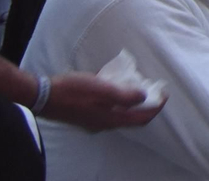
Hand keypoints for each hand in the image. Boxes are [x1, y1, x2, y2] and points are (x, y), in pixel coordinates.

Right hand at [43, 73, 164, 131]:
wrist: (43, 96)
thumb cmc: (72, 91)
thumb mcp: (101, 89)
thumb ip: (124, 95)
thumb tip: (144, 97)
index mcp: (110, 119)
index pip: (141, 119)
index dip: (156, 107)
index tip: (165, 93)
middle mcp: (104, 123)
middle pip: (132, 117)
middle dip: (146, 105)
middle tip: (154, 89)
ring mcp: (94, 120)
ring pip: (120, 113)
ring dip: (131, 101)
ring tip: (138, 84)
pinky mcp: (86, 113)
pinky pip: (108, 108)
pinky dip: (116, 99)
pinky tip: (114, 84)